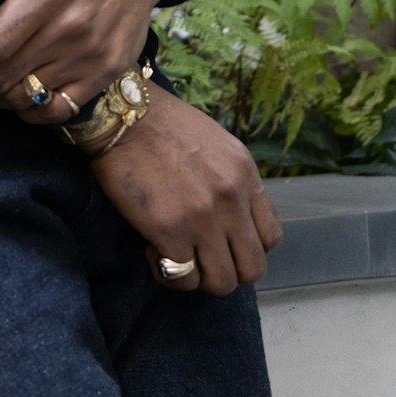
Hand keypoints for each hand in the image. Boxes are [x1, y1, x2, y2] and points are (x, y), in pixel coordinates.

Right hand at [91, 89, 281, 295]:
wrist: (124, 115)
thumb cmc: (163, 125)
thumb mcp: (217, 144)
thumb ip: (232, 181)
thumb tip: (233, 216)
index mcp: (245, 176)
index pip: (271, 238)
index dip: (248, 248)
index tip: (225, 241)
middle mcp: (231, 200)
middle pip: (252, 269)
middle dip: (228, 270)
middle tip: (202, 257)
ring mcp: (203, 218)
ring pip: (222, 282)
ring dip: (199, 278)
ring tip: (178, 257)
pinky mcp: (169, 231)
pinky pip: (182, 277)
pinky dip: (168, 274)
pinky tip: (153, 252)